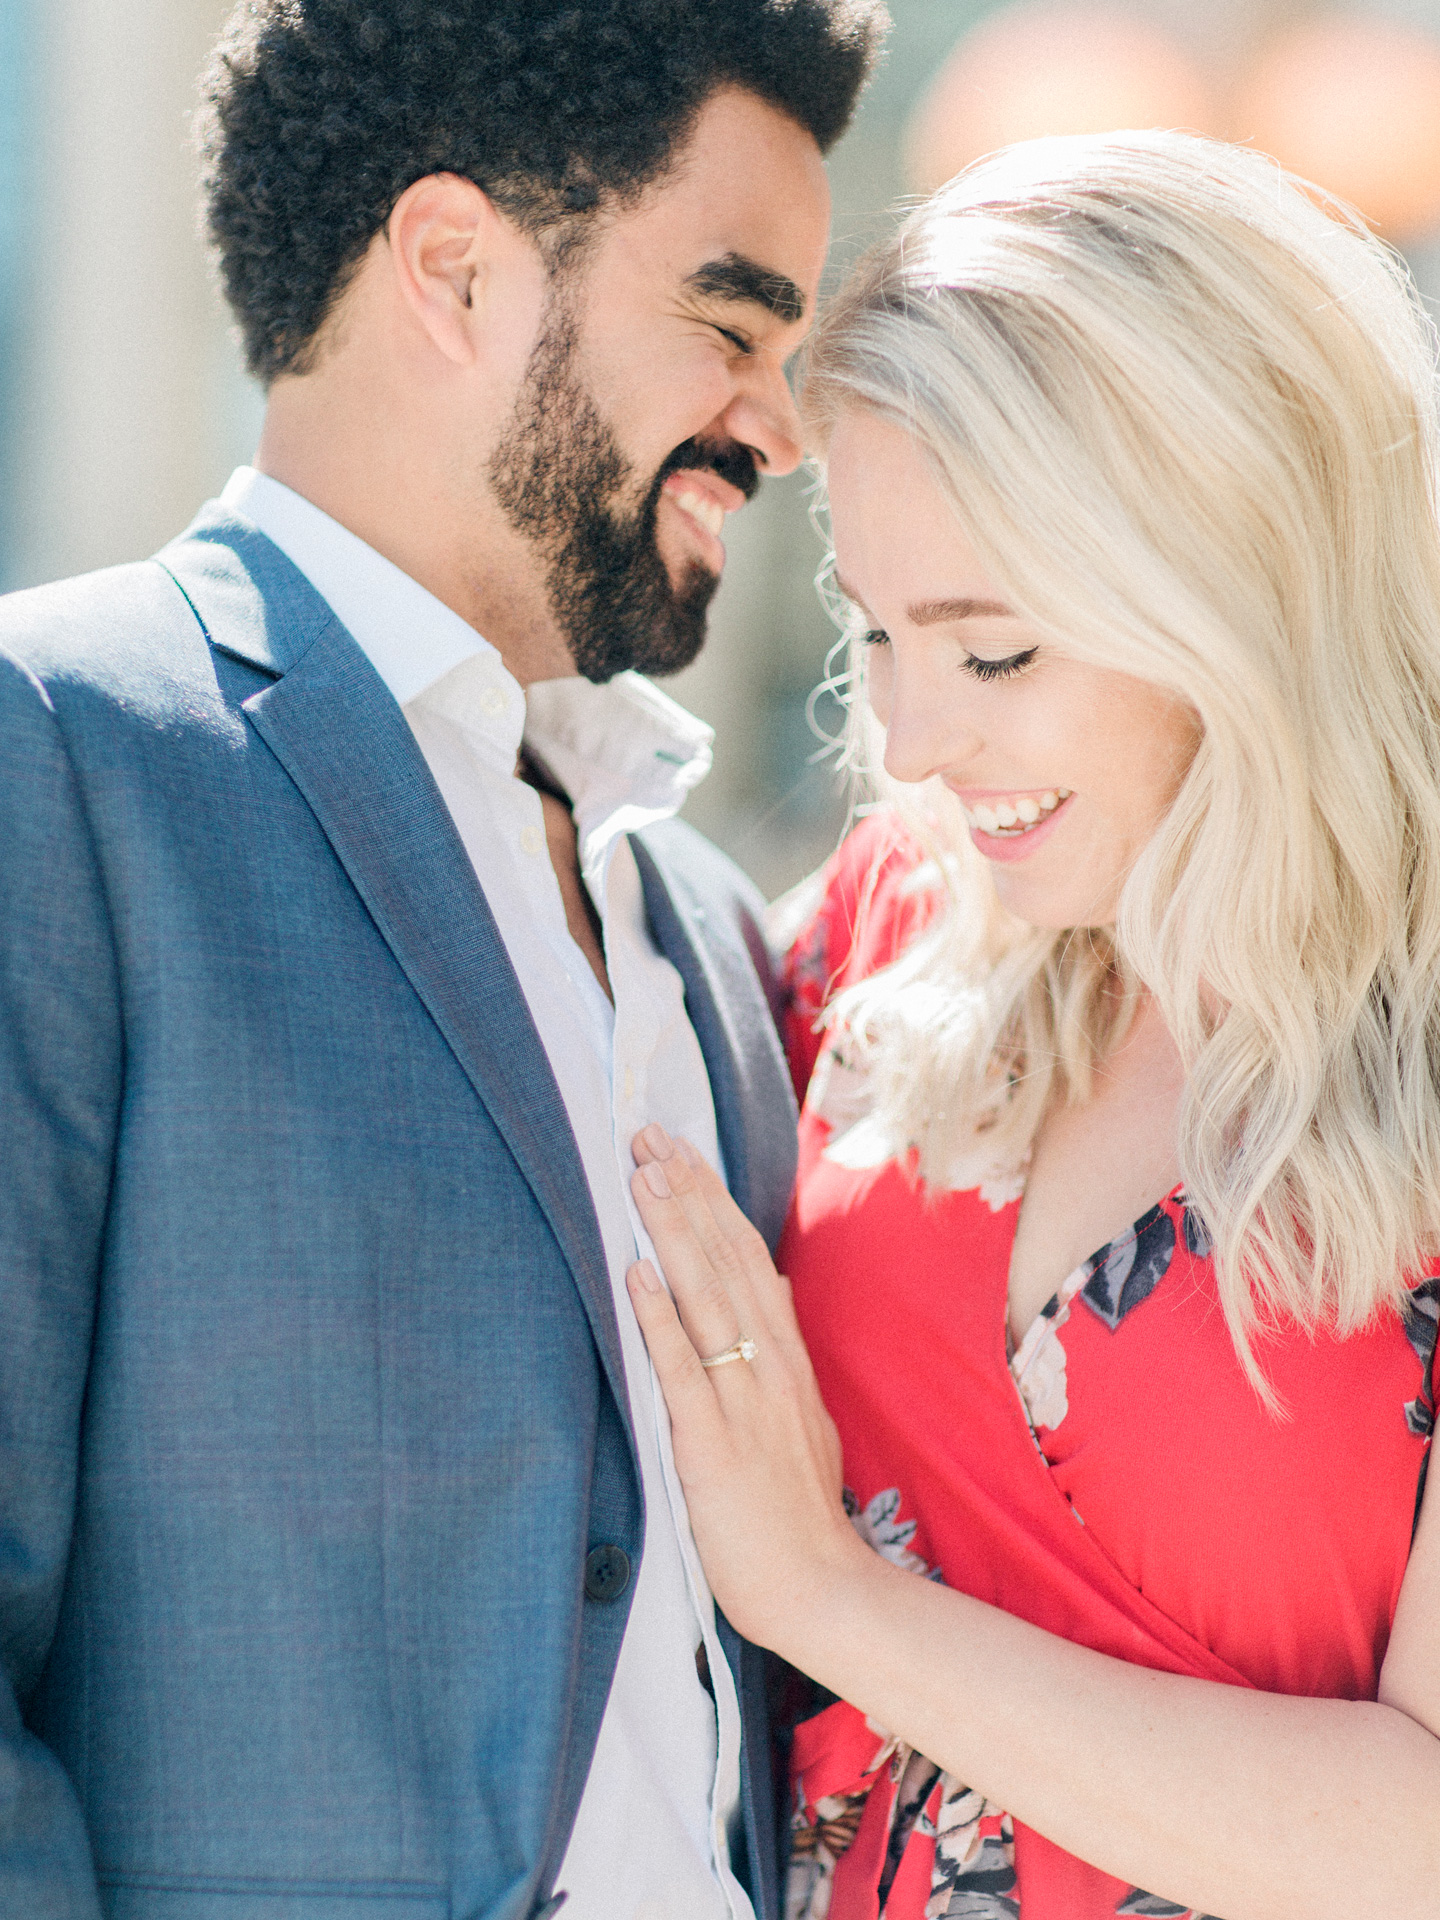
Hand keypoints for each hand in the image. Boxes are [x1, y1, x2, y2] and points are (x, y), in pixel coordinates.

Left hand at [626, 1126, 865, 1655]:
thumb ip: (779, 1360)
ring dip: (672, 1233)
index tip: (682, 1150)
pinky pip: (683, 1371)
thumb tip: (769, 1298)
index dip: (713, 1202)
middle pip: (726, 1261)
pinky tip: (635, 1276)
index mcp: (785, 1359)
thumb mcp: (801, 1420)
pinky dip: (659, 1319)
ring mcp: (745, 1400)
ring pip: (706, 1299)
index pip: (748, 1259)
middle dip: (686, 1193)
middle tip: (649, 1134)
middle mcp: (769, 1365)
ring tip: (643, 1176)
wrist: (821, 1589)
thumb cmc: (798, 1514)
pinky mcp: (715, 1443)